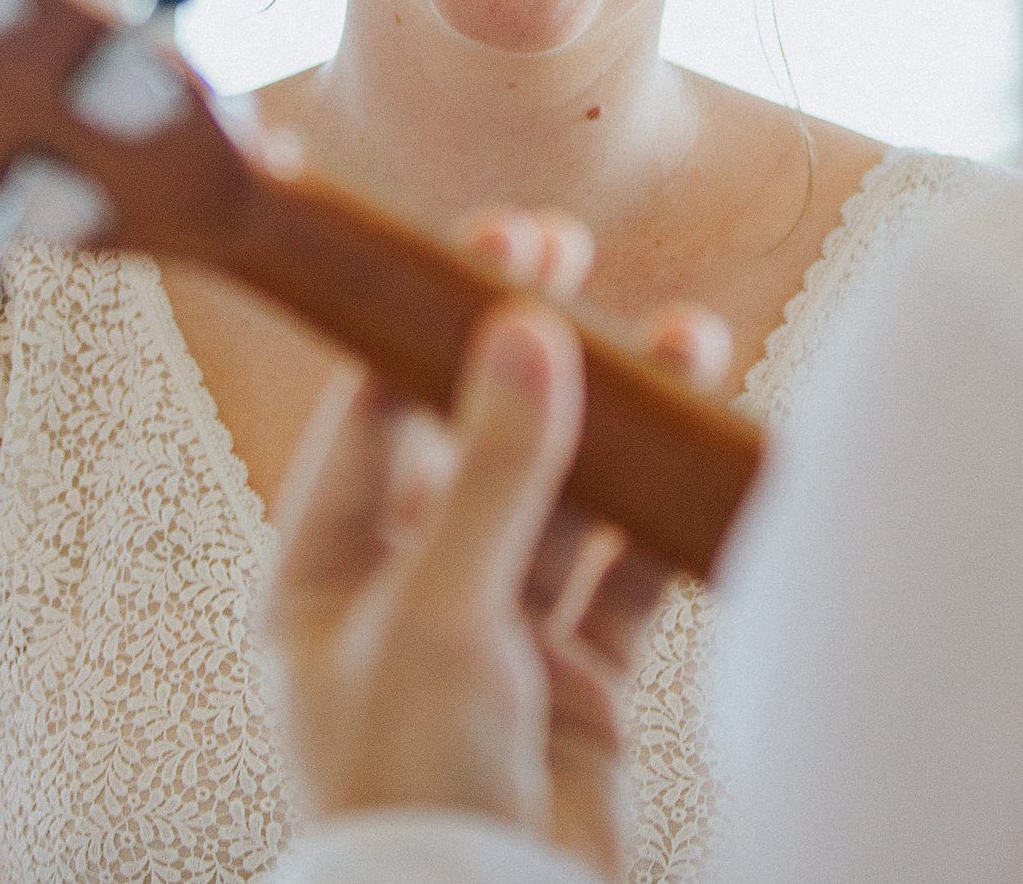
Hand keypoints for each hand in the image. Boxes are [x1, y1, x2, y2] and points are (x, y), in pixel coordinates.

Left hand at [264, 213, 730, 878]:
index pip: (372, 414)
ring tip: (683, 335)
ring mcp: (498, 633)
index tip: (492, 239)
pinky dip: (664, 515)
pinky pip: (626, 573)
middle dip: (529, 351)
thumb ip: (491, 469)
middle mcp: (404, 592)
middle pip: (474, 440)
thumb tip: (523, 324)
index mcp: (321, 575)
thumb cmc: (414, 782)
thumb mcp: (439, 613)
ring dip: (618, 421)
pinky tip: (701, 446)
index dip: (428, 319)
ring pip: (565, 497)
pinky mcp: (579, 677)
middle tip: (569, 248)